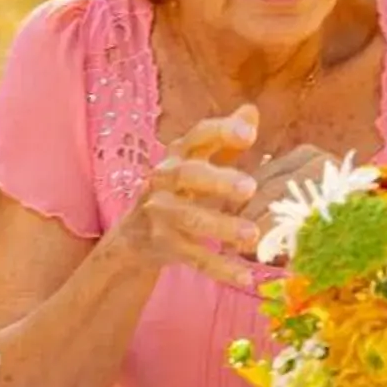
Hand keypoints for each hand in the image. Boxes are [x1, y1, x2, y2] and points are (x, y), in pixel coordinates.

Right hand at [115, 108, 262, 289]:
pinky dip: (219, 268)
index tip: (248, 132)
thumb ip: (225, 140)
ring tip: (252, 236)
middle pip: (188, 175)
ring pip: (191, 219)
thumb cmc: (179, 190)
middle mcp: (165, 180)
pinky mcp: (165, 245)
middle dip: (218, 180)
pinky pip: (194, 257)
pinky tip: (245, 276)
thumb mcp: (198, 161)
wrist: (134, 235)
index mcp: (178, 154)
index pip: (197, 136)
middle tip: (249, 187)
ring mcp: (161, 214)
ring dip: (222, 227)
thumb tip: (251, 110)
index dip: (221, 131)